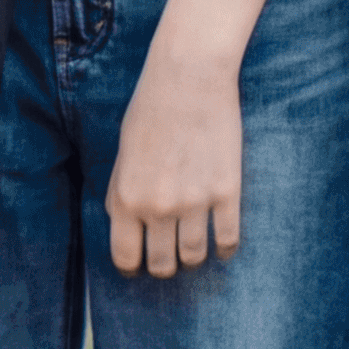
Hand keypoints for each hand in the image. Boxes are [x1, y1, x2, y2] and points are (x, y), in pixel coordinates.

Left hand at [105, 48, 246, 276]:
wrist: (188, 79)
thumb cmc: (150, 111)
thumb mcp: (123, 153)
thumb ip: (121, 193)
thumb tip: (123, 225)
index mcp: (126, 198)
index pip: (126, 257)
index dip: (131, 268)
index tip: (137, 268)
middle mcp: (158, 207)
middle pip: (163, 265)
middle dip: (163, 267)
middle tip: (167, 260)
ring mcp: (195, 202)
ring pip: (195, 258)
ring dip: (192, 259)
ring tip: (192, 249)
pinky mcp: (227, 193)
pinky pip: (227, 241)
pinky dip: (223, 250)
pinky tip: (220, 245)